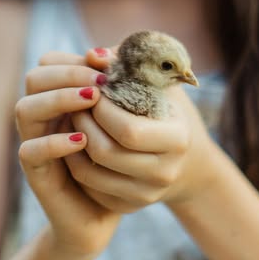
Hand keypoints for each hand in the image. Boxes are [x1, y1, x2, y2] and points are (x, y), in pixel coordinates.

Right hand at [15, 50, 120, 259]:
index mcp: (60, 96)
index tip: (105, 62)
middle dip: (67, 74)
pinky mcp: (36, 173)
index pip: (50, 62)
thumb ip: (117, 87)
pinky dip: (54, 142)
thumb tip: (111, 55)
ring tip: (92, 101)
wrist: (109, 209)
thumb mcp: (125, 117)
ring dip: (58, 100)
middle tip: (100, 81)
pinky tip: (83, 140)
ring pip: (24, 108)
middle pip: (34, 78)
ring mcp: (35, 141)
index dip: (75, 59)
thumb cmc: (121, 156)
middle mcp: (42, 115)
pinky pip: (29, 150)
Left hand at [65, 48, 212, 213]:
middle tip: (76, 104)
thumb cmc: (167, 110)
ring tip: (72, 119)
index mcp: (178, 138)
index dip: (103, 109)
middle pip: (106, 153)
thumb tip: (93, 54)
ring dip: (72, 143)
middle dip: (84, 124)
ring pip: (92, 174)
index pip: (128, 130)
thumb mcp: (157, 83)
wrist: (186, 160)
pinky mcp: (129, 206)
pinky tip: (75, 142)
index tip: (93, 90)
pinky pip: (90, 188)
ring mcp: (147, 194)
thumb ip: (127, 64)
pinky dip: (75, 164)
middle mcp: (166, 172)